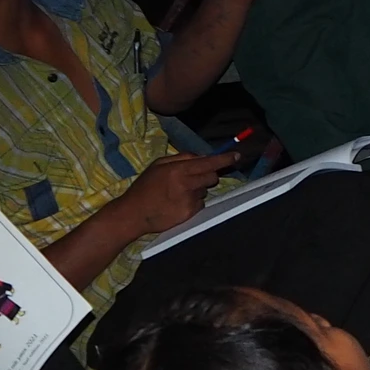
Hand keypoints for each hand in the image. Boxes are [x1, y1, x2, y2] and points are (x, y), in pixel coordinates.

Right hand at [112, 150, 237, 233]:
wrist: (133, 214)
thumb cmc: (145, 187)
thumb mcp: (158, 166)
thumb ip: (181, 158)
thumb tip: (201, 157)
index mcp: (178, 170)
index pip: (208, 162)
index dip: (224, 159)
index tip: (237, 156)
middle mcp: (186, 184)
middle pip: (212, 177)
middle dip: (207, 176)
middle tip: (192, 179)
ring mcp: (189, 200)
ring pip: (205, 191)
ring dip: (197, 190)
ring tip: (177, 194)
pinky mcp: (190, 213)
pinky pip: (200, 204)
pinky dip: (193, 203)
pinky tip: (178, 204)